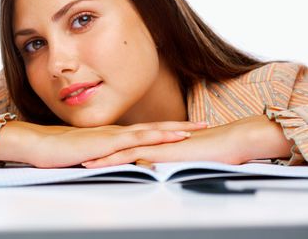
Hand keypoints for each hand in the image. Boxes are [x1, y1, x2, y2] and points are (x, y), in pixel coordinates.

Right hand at [0, 120, 206, 167]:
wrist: (39, 144)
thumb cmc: (58, 151)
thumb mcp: (87, 155)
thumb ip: (101, 157)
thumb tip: (112, 164)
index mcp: (113, 136)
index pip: (145, 131)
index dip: (167, 128)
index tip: (188, 128)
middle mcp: (116, 133)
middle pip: (154, 127)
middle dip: (180, 126)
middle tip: (205, 125)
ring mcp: (111, 137)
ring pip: (148, 131)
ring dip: (172, 130)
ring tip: (194, 130)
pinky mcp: (105, 144)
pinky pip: (133, 141)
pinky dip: (152, 138)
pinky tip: (166, 139)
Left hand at [82, 115, 293, 167]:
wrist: (232, 140)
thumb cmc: (215, 149)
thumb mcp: (186, 158)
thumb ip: (171, 160)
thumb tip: (161, 167)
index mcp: (156, 143)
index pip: (127, 148)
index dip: (107, 151)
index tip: (90, 156)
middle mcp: (151, 142)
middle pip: (117, 147)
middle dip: (97, 152)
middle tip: (77, 157)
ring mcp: (154, 145)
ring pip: (119, 151)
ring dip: (99, 157)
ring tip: (80, 163)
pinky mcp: (158, 151)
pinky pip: (131, 156)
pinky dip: (113, 161)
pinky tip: (99, 166)